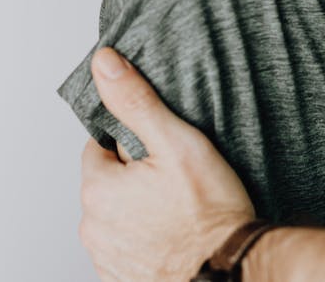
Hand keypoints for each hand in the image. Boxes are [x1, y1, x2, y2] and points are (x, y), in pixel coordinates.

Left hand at [79, 47, 254, 280]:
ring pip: (118, 216)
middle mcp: (92, 228)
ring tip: (179, 210)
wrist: (232, 273)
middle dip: (136, 178)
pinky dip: (145, 240)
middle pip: (109, 183)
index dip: (133, 144)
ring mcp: (106, 258)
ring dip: (139, 210)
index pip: (100, 147)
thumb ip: (136, 102)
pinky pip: (128, 247)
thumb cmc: (210, 214)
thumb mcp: (176, 142)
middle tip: (176, 181)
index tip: (163, 153)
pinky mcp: (123, 279)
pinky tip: (174, 235)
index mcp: (97, 189)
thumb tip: (105, 64)